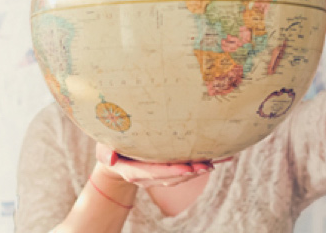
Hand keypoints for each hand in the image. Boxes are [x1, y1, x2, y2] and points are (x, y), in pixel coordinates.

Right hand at [95, 143, 216, 187]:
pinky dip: (204, 163)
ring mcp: (160, 174)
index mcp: (135, 172)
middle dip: (191, 172)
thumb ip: (105, 154)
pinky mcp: (168, 169)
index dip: (171, 171)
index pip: (155, 173)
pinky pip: (187, 167)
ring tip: (215, 161)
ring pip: (181, 175)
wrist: (115, 159)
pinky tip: (222, 157)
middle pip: (172, 177)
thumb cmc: (109, 149)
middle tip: (207, 166)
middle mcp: (149, 176)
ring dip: (198, 170)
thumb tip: (110, 158)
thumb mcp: (103, 150)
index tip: (187, 168)